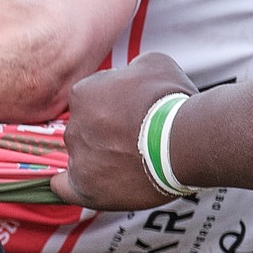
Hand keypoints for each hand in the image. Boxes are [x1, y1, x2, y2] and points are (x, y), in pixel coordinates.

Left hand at [52, 52, 197, 208]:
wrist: (186, 140)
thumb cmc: (173, 102)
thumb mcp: (152, 64)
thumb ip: (131, 69)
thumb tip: (130, 73)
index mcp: (82, 94)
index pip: (90, 101)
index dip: (112, 108)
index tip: (131, 115)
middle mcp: (73, 125)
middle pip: (86, 130)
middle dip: (107, 134)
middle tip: (136, 140)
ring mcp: (78, 157)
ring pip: (83, 157)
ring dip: (100, 159)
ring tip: (132, 164)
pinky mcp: (86, 186)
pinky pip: (65, 188)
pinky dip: (70, 187)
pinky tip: (82, 185)